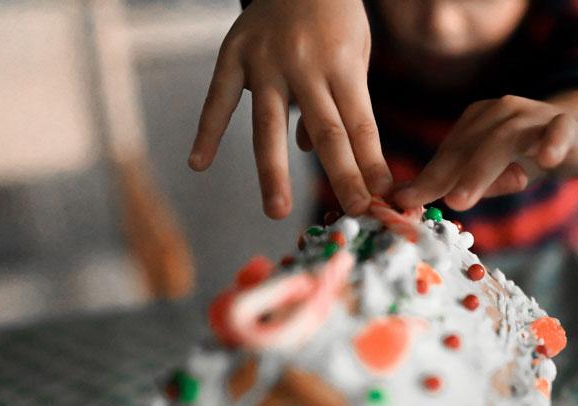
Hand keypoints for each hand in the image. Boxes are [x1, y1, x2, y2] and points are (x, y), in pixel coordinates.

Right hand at [189, 0, 392, 218]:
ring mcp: (266, 62)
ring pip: (269, 124)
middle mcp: (306, 65)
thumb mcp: (354, 53)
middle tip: (351, 213)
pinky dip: (207, 130)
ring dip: (273, 171)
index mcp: (342, 65)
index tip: (379, 199)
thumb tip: (312, 151)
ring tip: (276, 210)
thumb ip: (341, 103)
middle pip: (326, 131)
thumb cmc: (334, 19)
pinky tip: (198, 163)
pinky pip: (218, 98)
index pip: (359, 125)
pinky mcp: (233, 55)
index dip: (369, 164)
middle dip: (341, 176)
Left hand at [394, 91, 577, 210]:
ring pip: (506, 139)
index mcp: (477, 123)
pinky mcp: (566, 124)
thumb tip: (408, 200)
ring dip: (482, 170)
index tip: (403, 202)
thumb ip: (457, 182)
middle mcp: (501, 113)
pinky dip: (553, 142)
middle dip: (449, 176)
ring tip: (462, 198)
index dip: (428, 178)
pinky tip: (547, 158)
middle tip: (433, 204)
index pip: (449, 154)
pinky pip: (559, 130)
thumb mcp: (489, 171)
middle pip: (471, 146)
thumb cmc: (525, 155)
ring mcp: (533, 116)